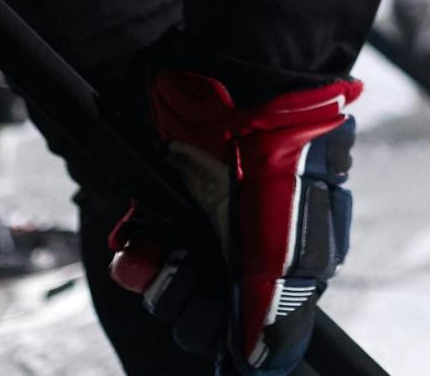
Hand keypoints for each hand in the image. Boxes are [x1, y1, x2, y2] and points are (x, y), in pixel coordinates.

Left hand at [107, 70, 361, 375]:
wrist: (243, 82)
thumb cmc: (282, 162)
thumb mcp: (288, 249)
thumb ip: (277, 314)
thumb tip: (261, 364)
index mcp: (292, 262)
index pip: (256, 329)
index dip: (230, 338)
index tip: (219, 340)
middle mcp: (250, 247)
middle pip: (206, 312)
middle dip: (185, 306)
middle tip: (185, 281)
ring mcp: (210, 222)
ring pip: (168, 283)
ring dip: (155, 277)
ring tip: (157, 252)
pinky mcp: (173, 198)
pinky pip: (144, 244)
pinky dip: (137, 246)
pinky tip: (140, 236)